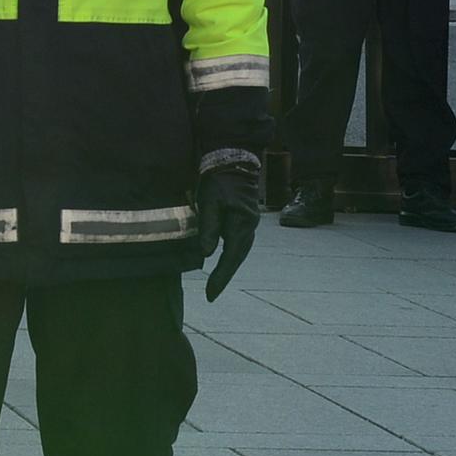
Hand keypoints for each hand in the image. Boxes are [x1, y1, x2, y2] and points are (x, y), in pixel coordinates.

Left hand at [196, 148, 265, 299]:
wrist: (233, 161)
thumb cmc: (219, 181)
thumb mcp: (210, 202)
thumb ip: (209, 227)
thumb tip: (207, 254)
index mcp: (242, 225)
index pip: (230, 258)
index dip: (220, 277)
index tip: (210, 295)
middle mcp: (249, 228)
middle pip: (237, 258)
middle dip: (224, 276)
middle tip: (211, 294)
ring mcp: (248, 224)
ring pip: (238, 251)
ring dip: (227, 267)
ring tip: (215, 283)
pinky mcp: (243, 220)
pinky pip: (237, 243)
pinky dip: (229, 254)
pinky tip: (221, 260)